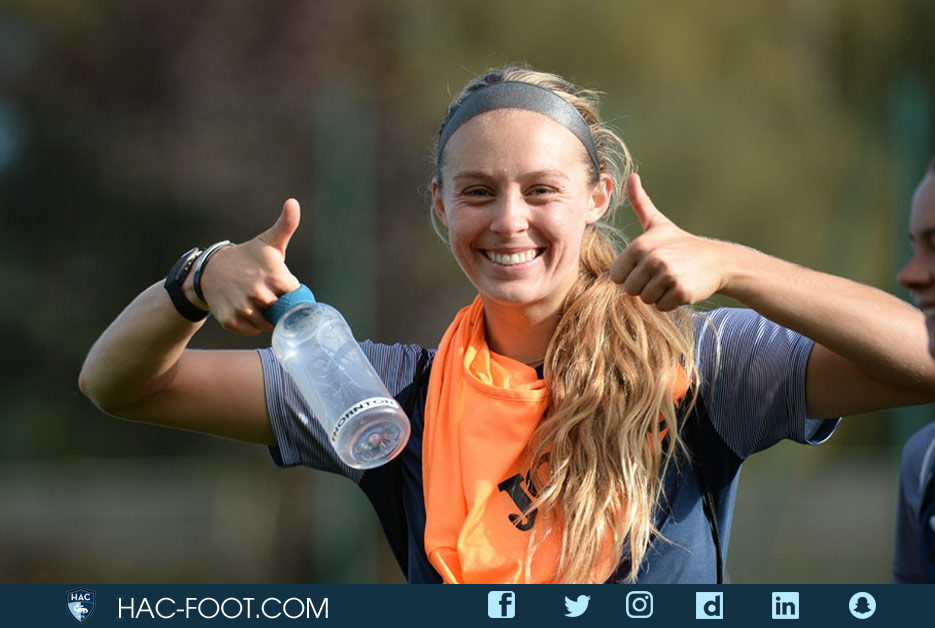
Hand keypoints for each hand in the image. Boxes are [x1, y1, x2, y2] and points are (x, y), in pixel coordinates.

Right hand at [189, 199, 301, 334]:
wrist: (211, 270)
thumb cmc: (248, 256)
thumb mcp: (269, 241)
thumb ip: (287, 225)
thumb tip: (293, 202)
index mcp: (275, 277)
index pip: (296, 297)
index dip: (292, 294)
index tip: (283, 287)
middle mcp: (260, 294)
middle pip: (282, 313)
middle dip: (279, 307)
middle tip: (270, 296)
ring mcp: (244, 308)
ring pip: (267, 324)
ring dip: (266, 318)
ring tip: (259, 303)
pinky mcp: (231, 321)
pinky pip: (251, 331)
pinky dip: (252, 326)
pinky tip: (249, 310)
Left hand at [610, 174, 730, 310]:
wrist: (717, 260)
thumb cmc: (681, 243)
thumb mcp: (658, 223)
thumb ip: (640, 203)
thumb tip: (631, 176)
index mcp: (640, 245)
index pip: (616, 277)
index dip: (631, 275)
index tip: (647, 266)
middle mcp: (653, 259)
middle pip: (630, 290)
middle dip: (644, 286)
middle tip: (662, 274)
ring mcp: (668, 275)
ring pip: (646, 300)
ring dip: (658, 295)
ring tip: (672, 279)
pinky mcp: (682, 292)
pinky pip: (662, 307)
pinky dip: (671, 302)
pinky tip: (681, 287)